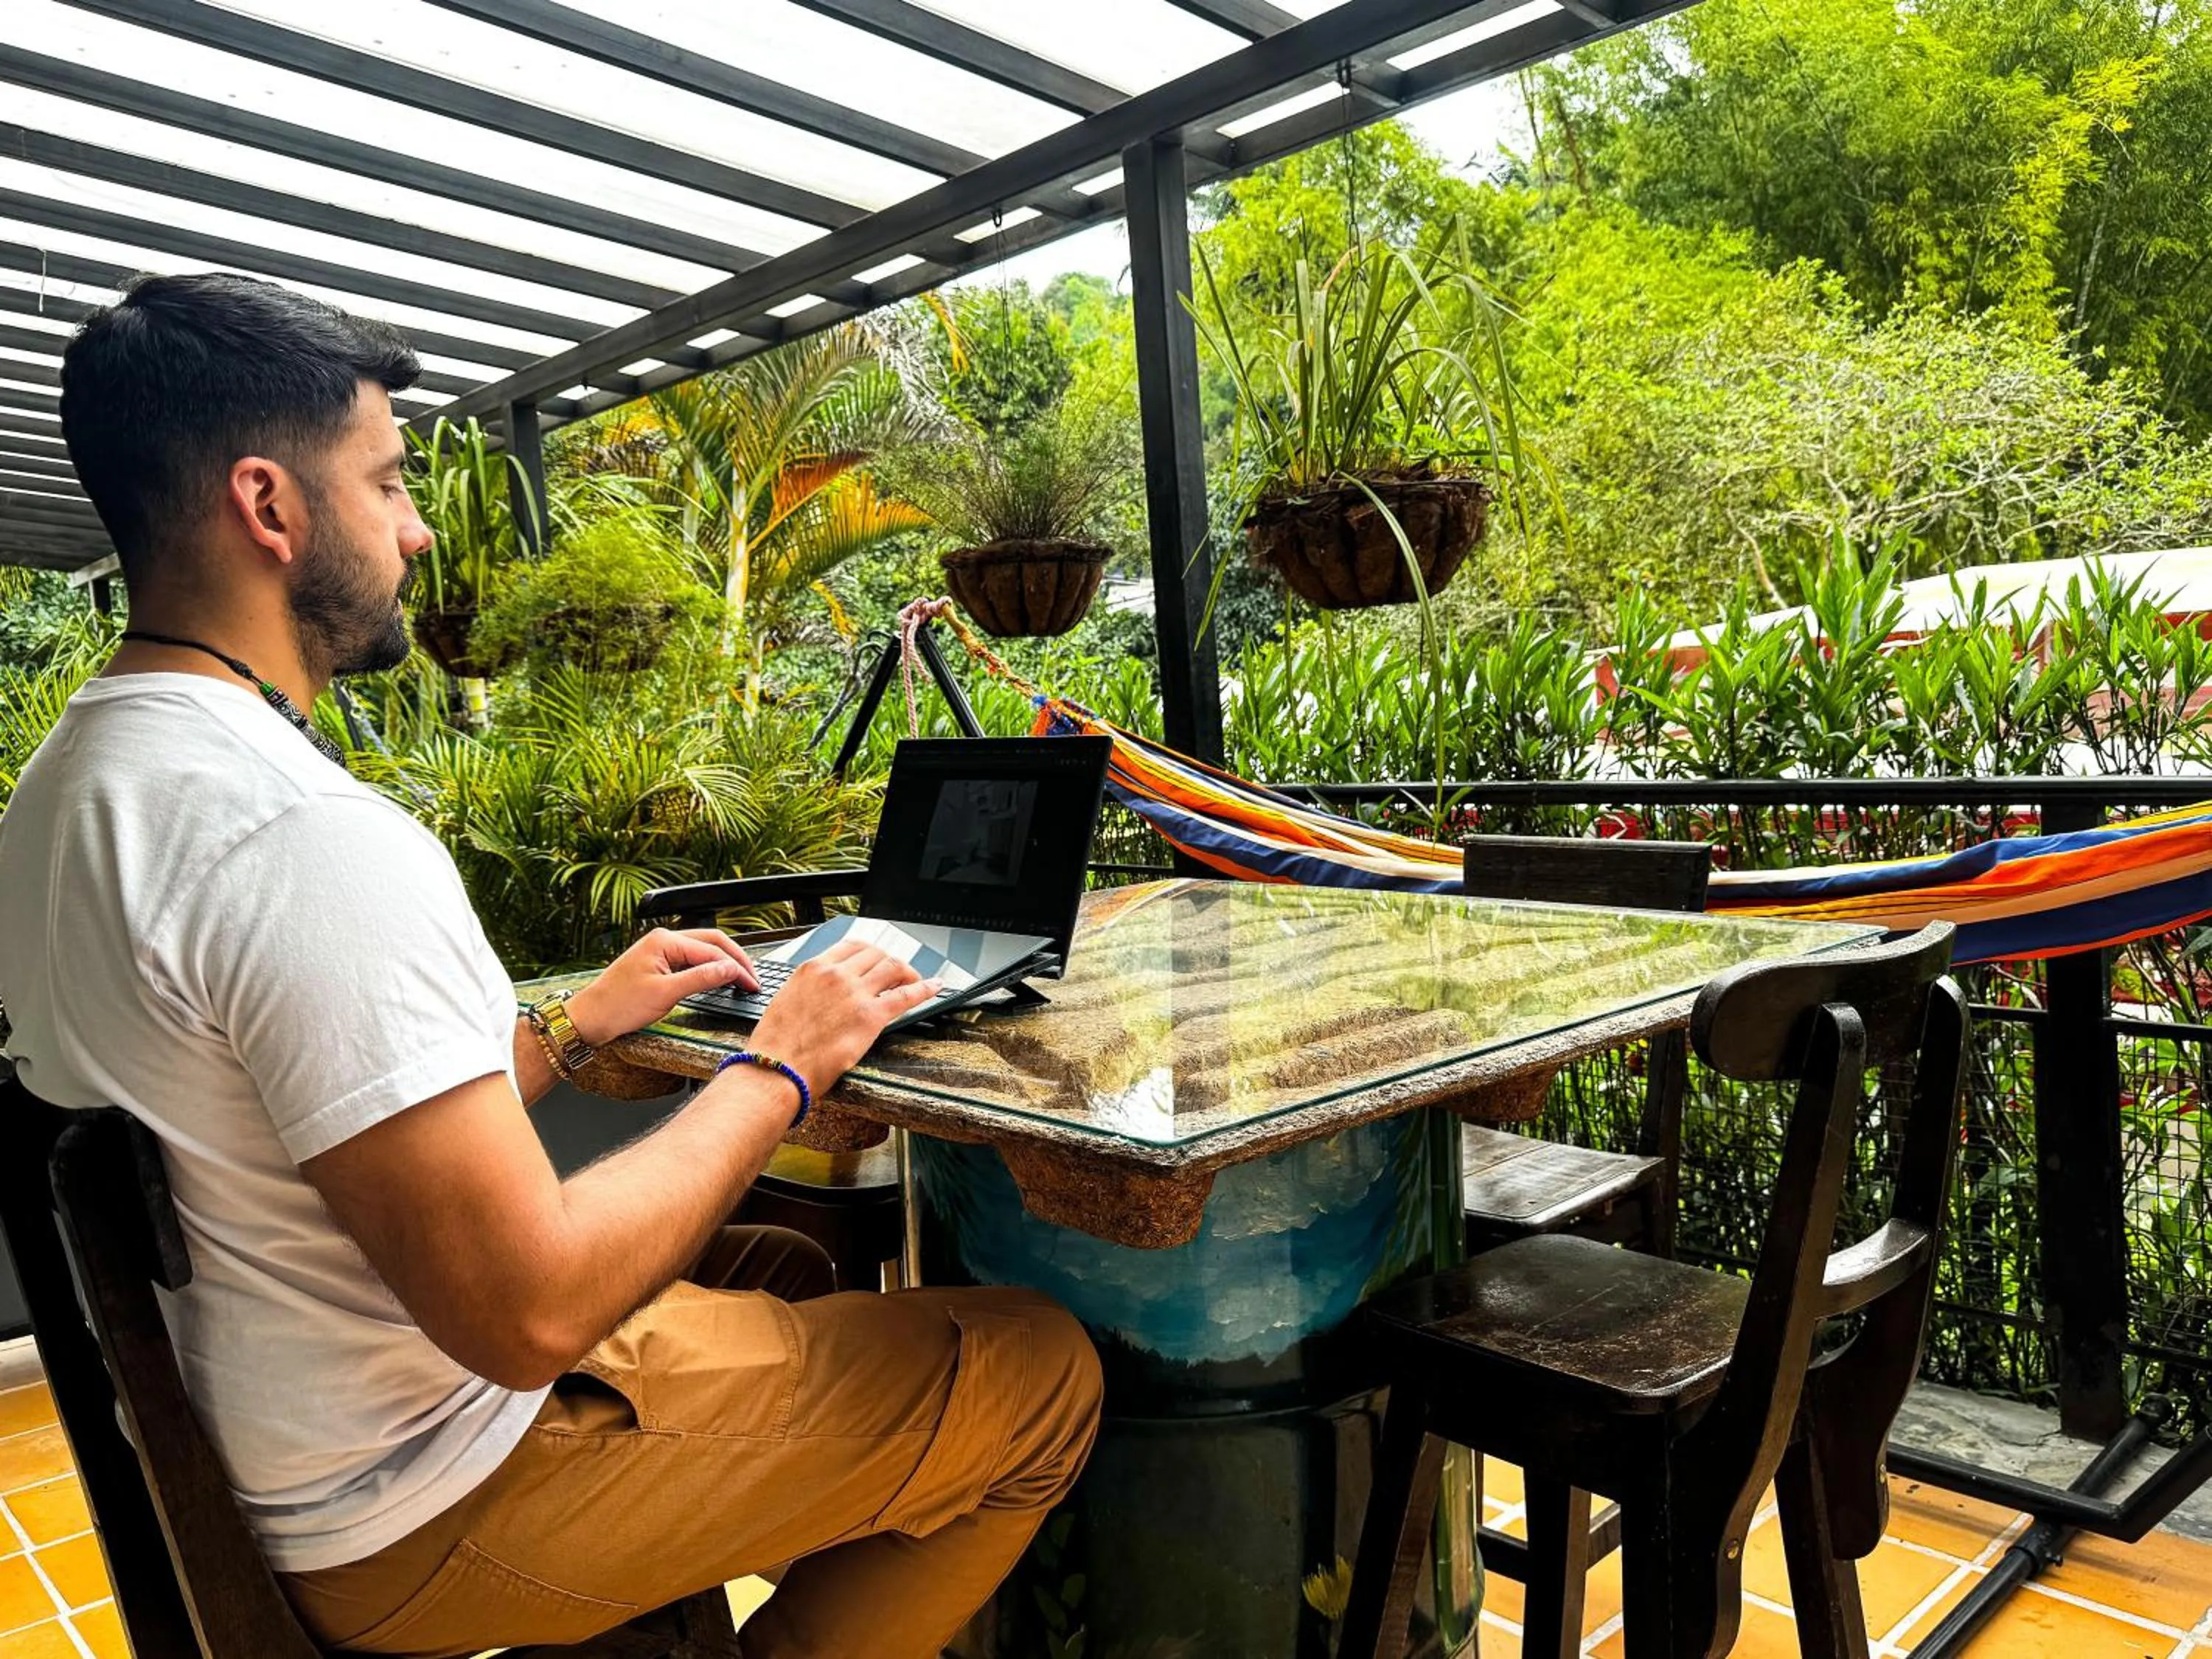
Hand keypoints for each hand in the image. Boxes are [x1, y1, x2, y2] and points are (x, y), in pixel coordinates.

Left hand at [568, 928, 755, 1046]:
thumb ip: (701, 978)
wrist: (589, 1018)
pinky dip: (708, 969)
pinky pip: (690, 961)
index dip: (736, 967)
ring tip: (740, 979)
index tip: (752, 984)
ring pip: (702, 951)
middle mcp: (663, 940)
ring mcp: (660, 951)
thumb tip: (730, 969)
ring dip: (722, 963)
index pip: (713, 950)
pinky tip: (716, 980)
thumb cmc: (618, 1006)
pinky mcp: (658, 964)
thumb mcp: (665, 994)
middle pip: (711, 942)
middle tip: (752, 979)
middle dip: (735, 959)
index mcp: (665, 941)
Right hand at [750, 940, 939, 1095]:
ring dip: (907, 972)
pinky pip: (906, 995)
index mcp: (814, 968)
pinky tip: (935, 986)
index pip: (852, 947)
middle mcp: (836, 975)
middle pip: (876, 954)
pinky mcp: (871, 1016)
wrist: (777, 1068)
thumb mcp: (788, 1000)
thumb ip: (810, 989)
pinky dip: (925, 988)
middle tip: (897, 974)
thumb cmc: (777, 1044)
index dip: (870, 953)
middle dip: (889, 962)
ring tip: (914, 980)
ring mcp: (855, 993)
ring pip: (893, 967)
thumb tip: (823, 993)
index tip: (876, 960)